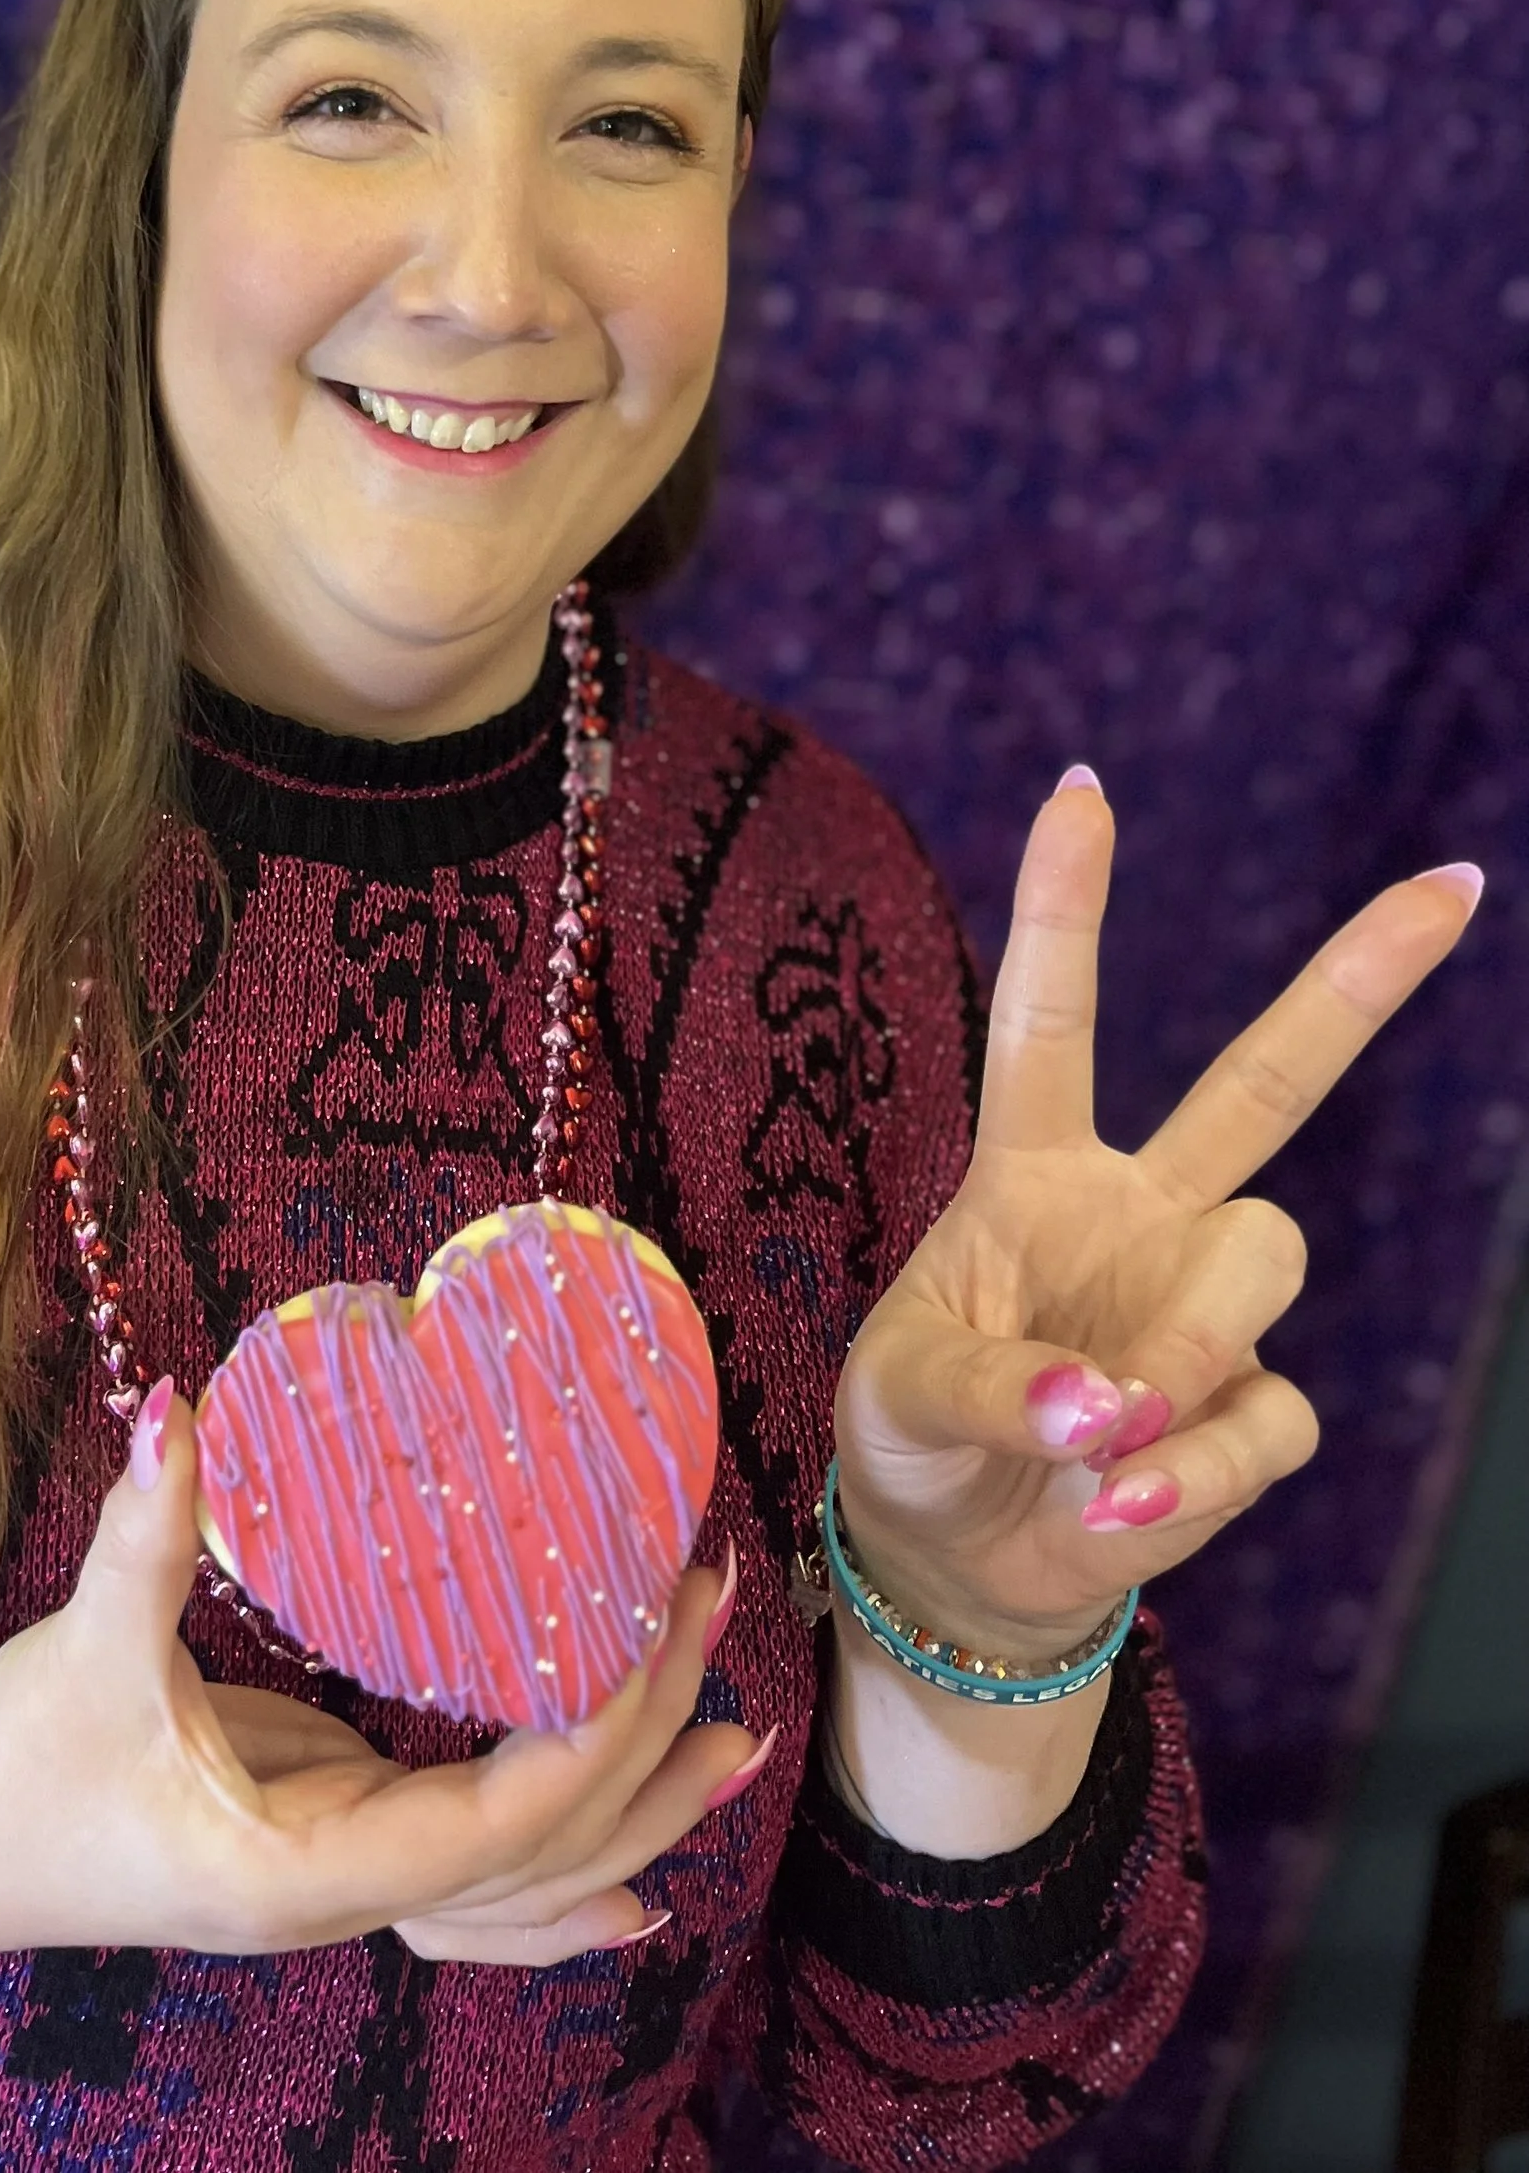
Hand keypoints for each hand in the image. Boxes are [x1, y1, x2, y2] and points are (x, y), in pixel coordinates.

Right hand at [0, 1384, 764, 2003]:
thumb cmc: (5, 1773)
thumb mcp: (77, 1652)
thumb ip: (141, 1533)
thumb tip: (176, 1406)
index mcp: (298, 1873)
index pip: (485, 1826)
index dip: (582, 1742)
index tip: (651, 1639)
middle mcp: (340, 1900)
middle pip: (536, 1855)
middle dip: (642, 1751)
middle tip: (721, 1626)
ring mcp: (339, 1885)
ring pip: (521, 1885)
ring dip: (634, 1817)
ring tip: (736, 1747)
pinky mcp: (325, 1845)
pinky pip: (472, 1884)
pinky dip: (558, 1885)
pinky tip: (627, 1891)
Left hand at [830, 772, 1480, 1661]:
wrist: (959, 1567)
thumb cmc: (912, 1443)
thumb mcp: (897, 1397)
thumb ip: (992, 1386)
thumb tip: (1108, 1404)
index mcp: (1031, 1170)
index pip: (1052, 1020)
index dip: (1066, 905)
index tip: (1084, 783)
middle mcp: (1138, 1213)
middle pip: (1269, 1083)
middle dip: (1359, 982)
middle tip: (1453, 886)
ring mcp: (1201, 1306)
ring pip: (1265, 1262)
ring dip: (1183, 1352)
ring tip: (1096, 1438)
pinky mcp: (1246, 1409)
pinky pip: (1260, 1419)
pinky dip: (1185, 1476)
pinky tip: (1109, 1505)